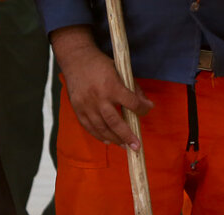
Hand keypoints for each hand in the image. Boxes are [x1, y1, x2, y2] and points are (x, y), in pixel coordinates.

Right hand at [51, 26, 152, 149]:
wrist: (76, 59)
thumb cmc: (100, 64)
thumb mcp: (120, 71)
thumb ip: (133, 88)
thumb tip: (146, 105)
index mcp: (111, 86)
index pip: (131, 103)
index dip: (141, 109)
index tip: (147, 110)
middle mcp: (99, 98)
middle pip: (115, 122)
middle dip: (127, 136)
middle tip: (136, 147)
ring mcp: (87, 105)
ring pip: (102, 128)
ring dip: (115, 139)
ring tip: (125, 146)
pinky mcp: (78, 109)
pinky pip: (89, 127)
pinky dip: (99, 136)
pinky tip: (109, 141)